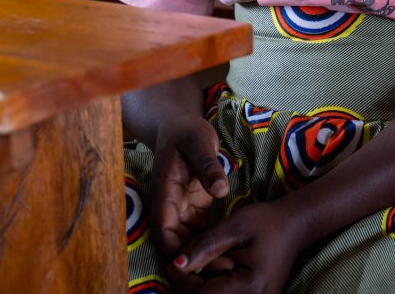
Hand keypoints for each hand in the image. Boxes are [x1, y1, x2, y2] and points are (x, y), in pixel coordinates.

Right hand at [151, 114, 230, 260]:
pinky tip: (231, 253)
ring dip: (205, 256)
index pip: (163, 231)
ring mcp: (182, 209)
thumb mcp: (199, 142)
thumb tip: (220, 190)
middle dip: (196, 261)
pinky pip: (200, 233)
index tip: (199, 261)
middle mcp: (170, 206)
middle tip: (224, 269)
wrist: (181, 126)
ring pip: (189, 242)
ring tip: (230, 266)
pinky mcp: (194, 208)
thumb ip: (208, 165)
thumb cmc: (187, 131)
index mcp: (165, 193)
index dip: (177, 251)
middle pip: (177, 244)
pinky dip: (211, 244)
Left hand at [171, 200, 301, 293]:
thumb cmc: (267, 222)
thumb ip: (206, 245)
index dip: (182, 281)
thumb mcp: (235, 226)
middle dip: (190, 284)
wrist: (295, 226)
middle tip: (186, 262)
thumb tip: (177, 264)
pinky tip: (214, 270)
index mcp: (249, 286)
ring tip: (202, 263)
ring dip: (202, 286)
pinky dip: (214, 287)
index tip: (173, 262)